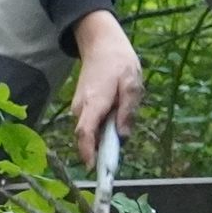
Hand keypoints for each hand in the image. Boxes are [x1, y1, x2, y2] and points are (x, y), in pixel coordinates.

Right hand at [71, 11, 142, 167]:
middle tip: (119, 146)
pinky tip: (115, 112)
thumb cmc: (118, 61)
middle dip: (102, 148)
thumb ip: (128, 110)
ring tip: (120, 118)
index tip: (94, 169)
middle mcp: (81, 107)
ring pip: (90, 131)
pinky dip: (102, 126)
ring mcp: (79, 107)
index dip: (88, 153)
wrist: (100, 43)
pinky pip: (91, 123)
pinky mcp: (82, 106)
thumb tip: (123, 136)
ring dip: (104, 135)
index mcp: (94, 102)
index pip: (85, 133)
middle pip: (88, 137)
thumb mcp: (132, 83)